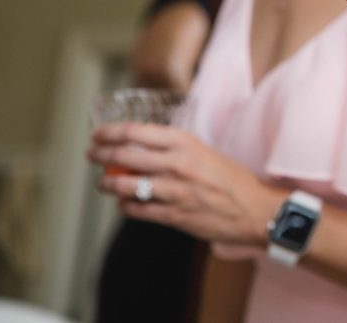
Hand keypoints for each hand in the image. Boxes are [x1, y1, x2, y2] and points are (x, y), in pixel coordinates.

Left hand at [87, 123, 283, 244]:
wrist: (254, 208)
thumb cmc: (231, 179)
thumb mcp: (205, 151)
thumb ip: (175, 148)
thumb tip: (142, 146)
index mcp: (185, 142)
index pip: (136, 132)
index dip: (110, 132)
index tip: (97, 134)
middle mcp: (177, 163)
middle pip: (124, 155)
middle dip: (101, 155)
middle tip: (92, 155)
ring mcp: (174, 190)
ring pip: (124, 185)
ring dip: (107, 183)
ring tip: (103, 182)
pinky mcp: (174, 215)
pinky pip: (137, 210)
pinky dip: (125, 206)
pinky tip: (124, 203)